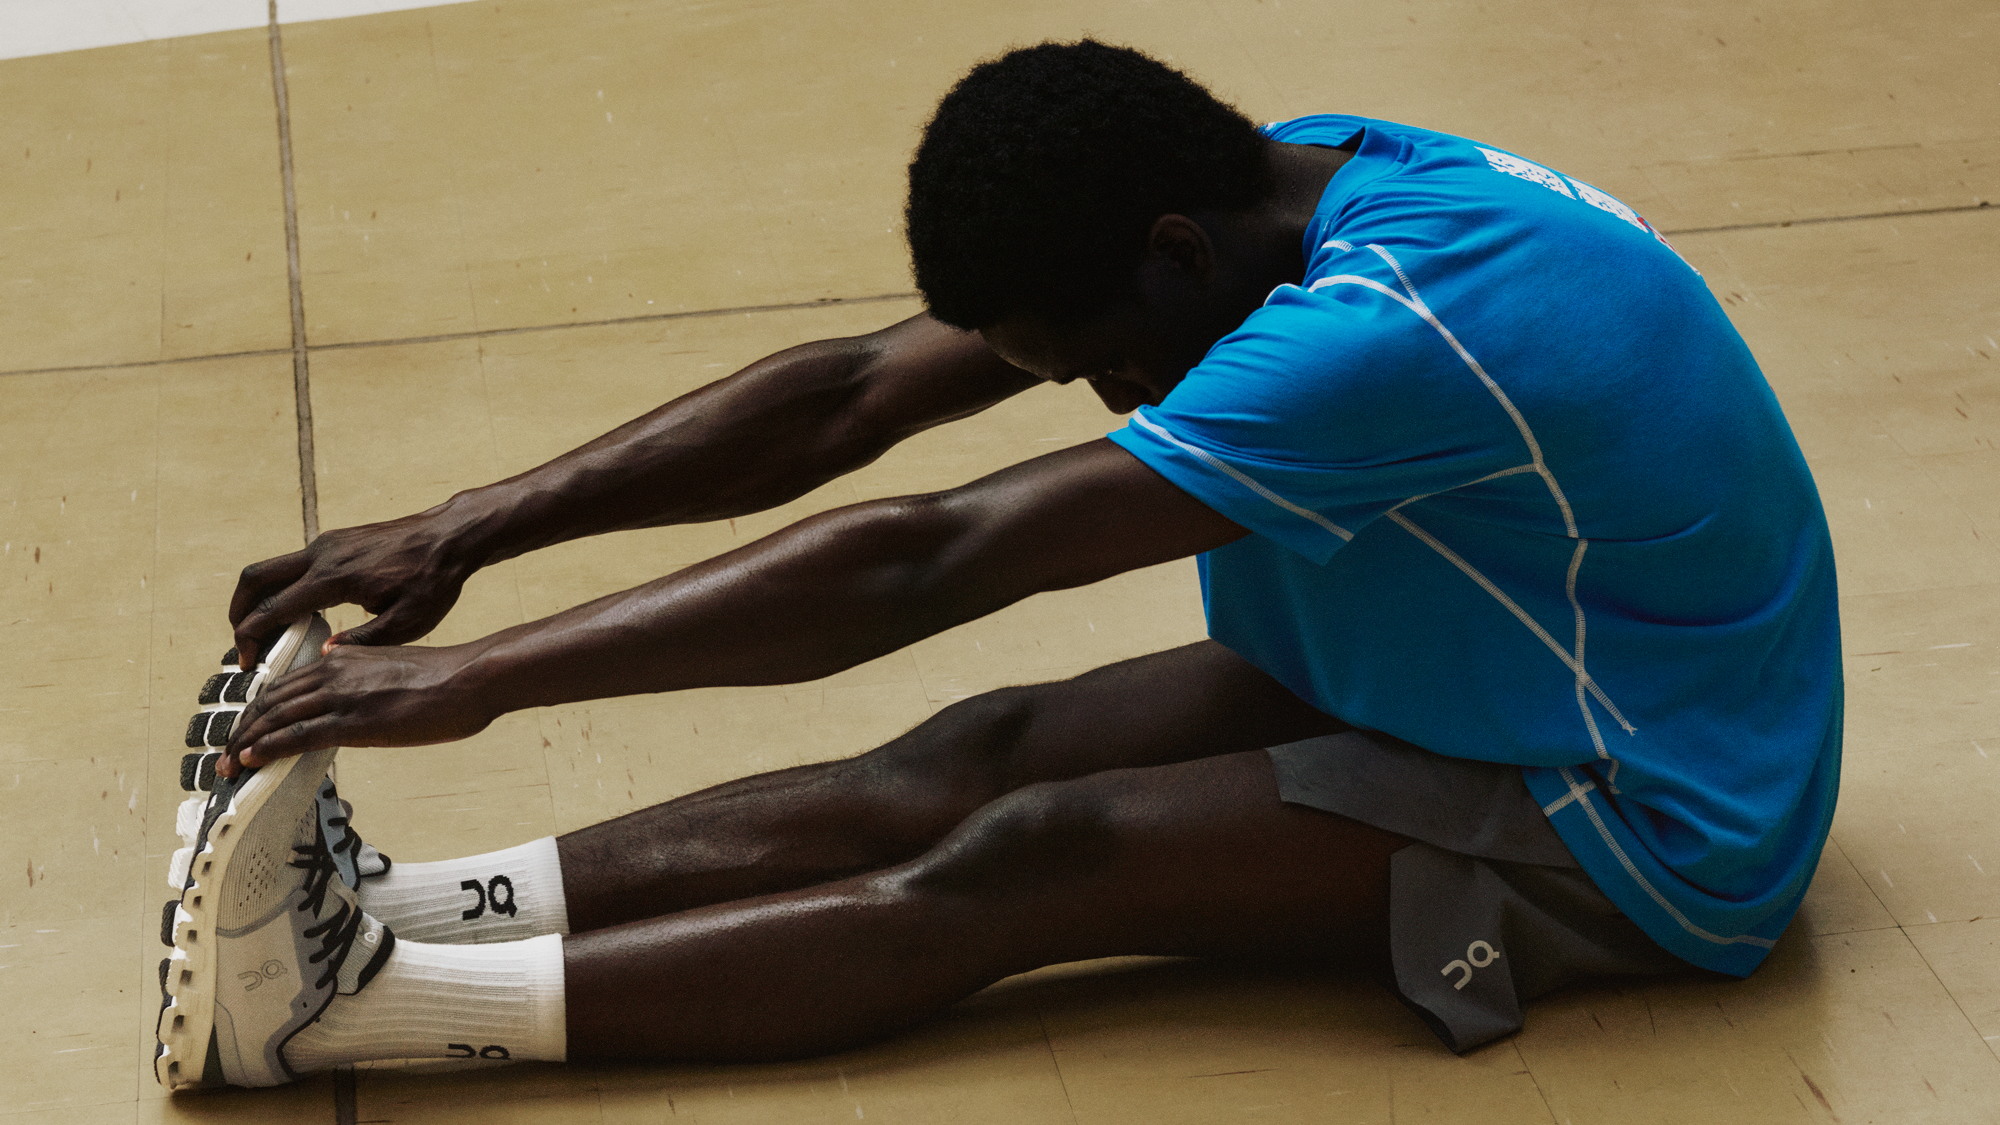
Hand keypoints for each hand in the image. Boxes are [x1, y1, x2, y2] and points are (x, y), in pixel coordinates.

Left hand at [219, 642, 496, 776]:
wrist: (469, 678)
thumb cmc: (444, 673)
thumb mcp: (392, 656)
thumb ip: (359, 660)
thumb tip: (335, 660)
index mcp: (342, 659)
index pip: (284, 684)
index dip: (257, 710)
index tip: (245, 731)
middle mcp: (333, 673)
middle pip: (270, 701)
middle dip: (242, 730)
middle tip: (225, 754)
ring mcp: (342, 697)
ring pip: (276, 719)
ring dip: (246, 744)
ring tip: (228, 766)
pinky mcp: (354, 722)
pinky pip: (298, 735)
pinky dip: (268, 748)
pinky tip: (252, 760)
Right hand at [230, 509, 478, 667]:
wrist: (451, 536)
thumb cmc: (434, 579)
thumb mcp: (407, 622)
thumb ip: (363, 640)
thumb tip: (323, 655)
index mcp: (334, 579)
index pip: (273, 608)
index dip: (251, 638)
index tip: (247, 663)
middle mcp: (322, 555)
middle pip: (254, 579)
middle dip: (238, 613)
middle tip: (242, 646)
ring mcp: (326, 544)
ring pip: (271, 569)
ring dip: (258, 599)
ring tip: (265, 634)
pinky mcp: (335, 542)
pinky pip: (293, 565)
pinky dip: (280, 588)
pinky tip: (297, 615)